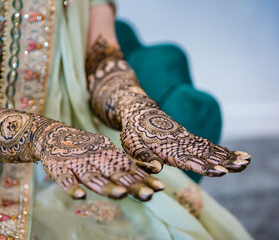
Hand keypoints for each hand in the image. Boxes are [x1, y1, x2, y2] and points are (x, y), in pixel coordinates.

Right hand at [31, 119, 164, 200]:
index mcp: (108, 156)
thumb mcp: (108, 153)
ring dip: (106, 186)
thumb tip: (153, 169)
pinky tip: (80, 197)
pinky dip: (72, 188)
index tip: (161, 188)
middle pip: (114, 174)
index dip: (144, 179)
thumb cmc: (86, 148)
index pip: (128, 170)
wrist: (53, 135)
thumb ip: (128, 164)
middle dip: (132, 185)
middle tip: (148, 195)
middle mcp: (96, 159)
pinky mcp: (59, 168)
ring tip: (120, 195)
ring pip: (93, 176)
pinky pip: (65, 179)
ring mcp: (77, 163)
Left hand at [120, 98, 250, 175]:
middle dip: (225, 161)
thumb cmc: (134, 131)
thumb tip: (157, 169)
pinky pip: (207, 144)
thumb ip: (144, 157)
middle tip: (243, 165)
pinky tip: (233, 155)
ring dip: (228, 155)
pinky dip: (221, 150)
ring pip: (210, 148)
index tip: (221, 171)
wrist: (139, 110)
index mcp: (168, 149)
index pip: (189, 160)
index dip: (204, 166)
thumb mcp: (132, 144)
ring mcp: (186, 139)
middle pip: (206, 154)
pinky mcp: (188, 137)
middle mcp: (181, 144)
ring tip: (247, 161)